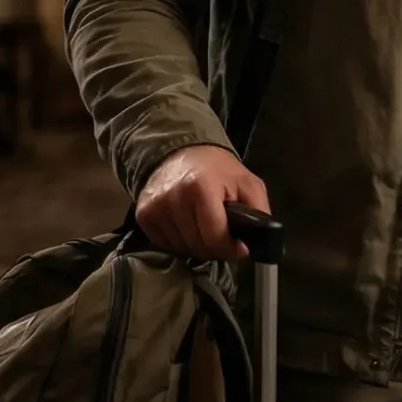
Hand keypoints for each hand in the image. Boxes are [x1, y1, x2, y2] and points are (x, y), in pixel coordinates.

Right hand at [135, 144, 268, 260]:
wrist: (181, 153)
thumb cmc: (218, 171)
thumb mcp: (248, 184)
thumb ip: (259, 212)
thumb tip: (256, 244)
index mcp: (201, 188)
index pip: (214, 237)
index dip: (230, 248)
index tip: (239, 247)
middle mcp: (173, 198)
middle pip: (198, 246)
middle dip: (215, 248)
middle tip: (223, 236)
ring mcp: (155, 208)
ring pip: (181, 248)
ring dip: (197, 246)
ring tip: (205, 229)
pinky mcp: (143, 215)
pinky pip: (164, 245)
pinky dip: (179, 243)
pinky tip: (188, 228)